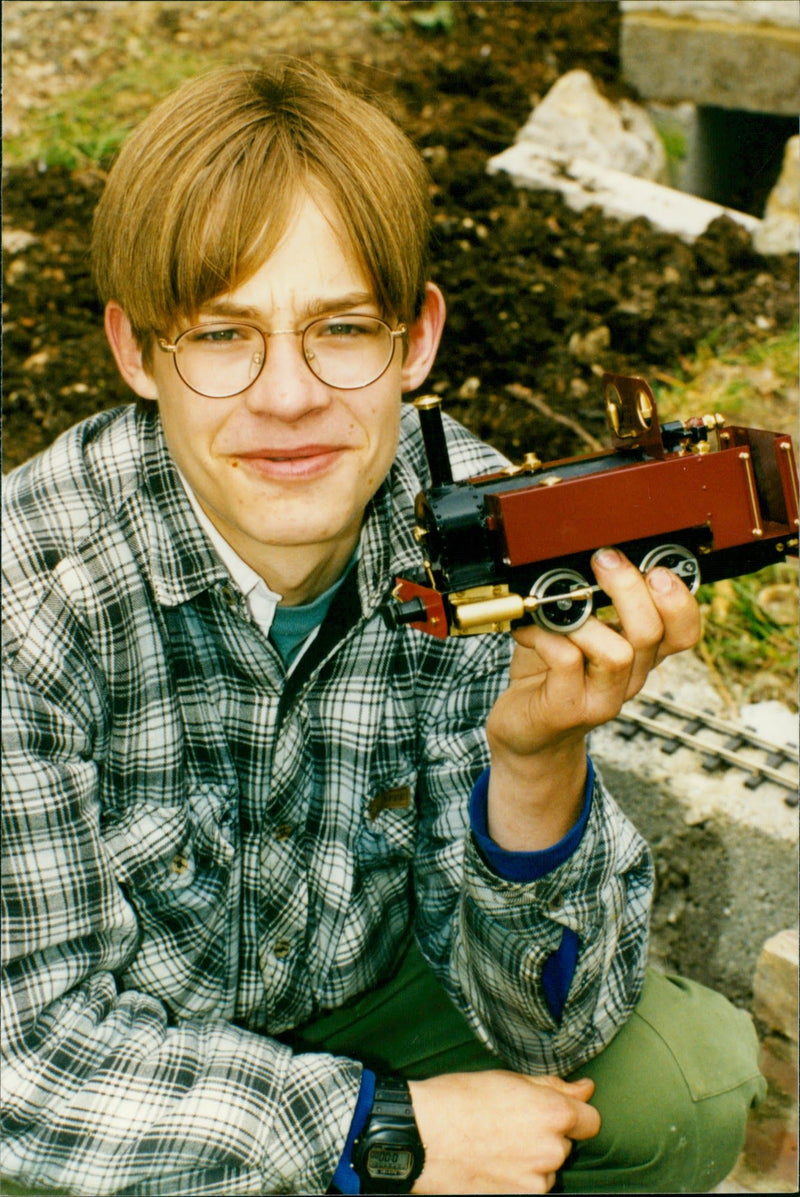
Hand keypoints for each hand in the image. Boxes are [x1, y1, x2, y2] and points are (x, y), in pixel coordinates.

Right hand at [408, 1069, 599, 1192]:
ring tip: (494, 1145)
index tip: (553, 1112)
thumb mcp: (508, 1079)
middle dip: (544, 1136)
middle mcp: (551, 1151)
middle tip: (508, 1124)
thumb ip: (554, 1087)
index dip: (572, 1114)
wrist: (421, 1135)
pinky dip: (514, 1179)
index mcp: (553, 1114)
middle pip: (563, 1145)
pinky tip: (489, 1164)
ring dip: (530, 1160)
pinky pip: (528, 1188)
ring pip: (545, 1169)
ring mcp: (536, 1182)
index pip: (590, 1120)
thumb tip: (586, 1089)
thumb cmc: (459, 1099)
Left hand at [485, 548, 700, 848]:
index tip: (653, 568)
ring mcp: (602, 698)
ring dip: (585, 620)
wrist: (527, 734)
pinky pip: (566, 660)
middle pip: (653, 633)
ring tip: (557, 610)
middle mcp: (630, 678)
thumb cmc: (549, 675)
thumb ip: (591, 602)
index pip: (685, 631)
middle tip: (604, 561)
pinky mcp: (568, 709)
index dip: (679, 599)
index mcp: (641, 655)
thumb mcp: (578, 633)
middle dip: (629, 589)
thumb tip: (590, 556)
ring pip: (618, 653)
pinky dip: (545, 635)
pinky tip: (528, 631)